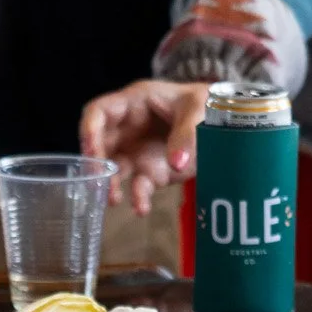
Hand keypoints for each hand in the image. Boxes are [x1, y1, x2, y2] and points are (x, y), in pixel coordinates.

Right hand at [80, 79, 209, 214]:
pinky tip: (142, 208)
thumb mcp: (200, 109)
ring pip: (113, 169)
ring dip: (109, 185)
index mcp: (135, 103)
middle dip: (95, 163)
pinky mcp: (150, 172)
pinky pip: (137, 186)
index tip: (90, 150)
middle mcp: (129, 128)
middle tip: (98, 180)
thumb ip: (188, 133)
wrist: (221, 123)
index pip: (99, 112)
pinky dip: (138, 198)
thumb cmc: (205, 104)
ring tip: (113, 199)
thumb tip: (176, 163)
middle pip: (99, 144)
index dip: (89, 129)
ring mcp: (137, 152)